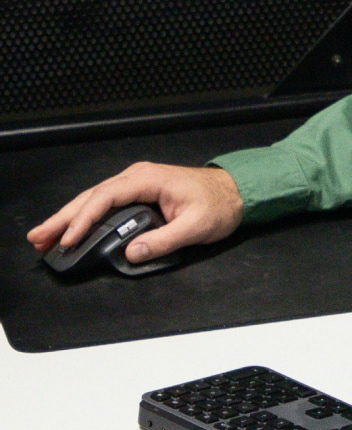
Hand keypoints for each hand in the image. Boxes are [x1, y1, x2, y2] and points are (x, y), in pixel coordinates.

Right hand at [28, 163, 244, 265]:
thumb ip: (165, 240)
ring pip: (95, 200)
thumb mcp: (196, 226)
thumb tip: (132, 252)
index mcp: (148, 179)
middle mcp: (137, 177)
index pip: (106, 197)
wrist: (236, 192)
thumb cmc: (220, 205)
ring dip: (70, 218)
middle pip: (91, 197)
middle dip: (63, 218)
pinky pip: (106, 204)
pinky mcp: (139, 192)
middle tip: (38, 237)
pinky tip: (73, 230)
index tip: (68, 238)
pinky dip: (86, 217)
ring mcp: (137, 183)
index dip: (84, 219)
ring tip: (45, 236)